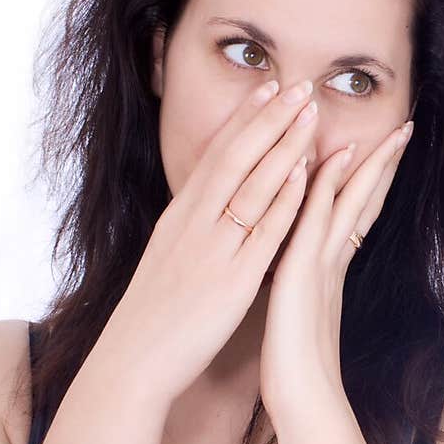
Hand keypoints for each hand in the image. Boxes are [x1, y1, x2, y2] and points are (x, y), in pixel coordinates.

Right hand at [97, 78, 316, 409]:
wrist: (133, 360)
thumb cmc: (152, 317)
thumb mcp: (167, 259)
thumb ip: (191, 232)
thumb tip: (207, 211)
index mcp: (180, 217)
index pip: (216, 155)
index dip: (244, 119)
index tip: (268, 86)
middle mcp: (194, 223)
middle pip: (235, 157)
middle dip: (269, 117)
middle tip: (300, 83)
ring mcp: (213, 248)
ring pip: (252, 184)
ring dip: (283, 144)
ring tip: (311, 111)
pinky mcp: (231, 280)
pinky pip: (262, 231)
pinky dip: (282, 199)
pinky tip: (303, 173)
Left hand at [259, 112, 413, 428]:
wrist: (301, 404)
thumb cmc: (295, 371)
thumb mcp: (301, 319)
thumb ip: (310, 294)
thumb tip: (311, 284)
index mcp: (328, 271)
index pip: (354, 215)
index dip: (370, 182)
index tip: (384, 151)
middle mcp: (331, 263)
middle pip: (363, 202)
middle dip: (384, 164)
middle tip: (405, 128)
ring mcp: (322, 267)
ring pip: (348, 205)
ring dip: (367, 166)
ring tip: (389, 133)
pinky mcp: (304, 276)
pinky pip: (316, 223)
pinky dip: (326, 191)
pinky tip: (335, 161)